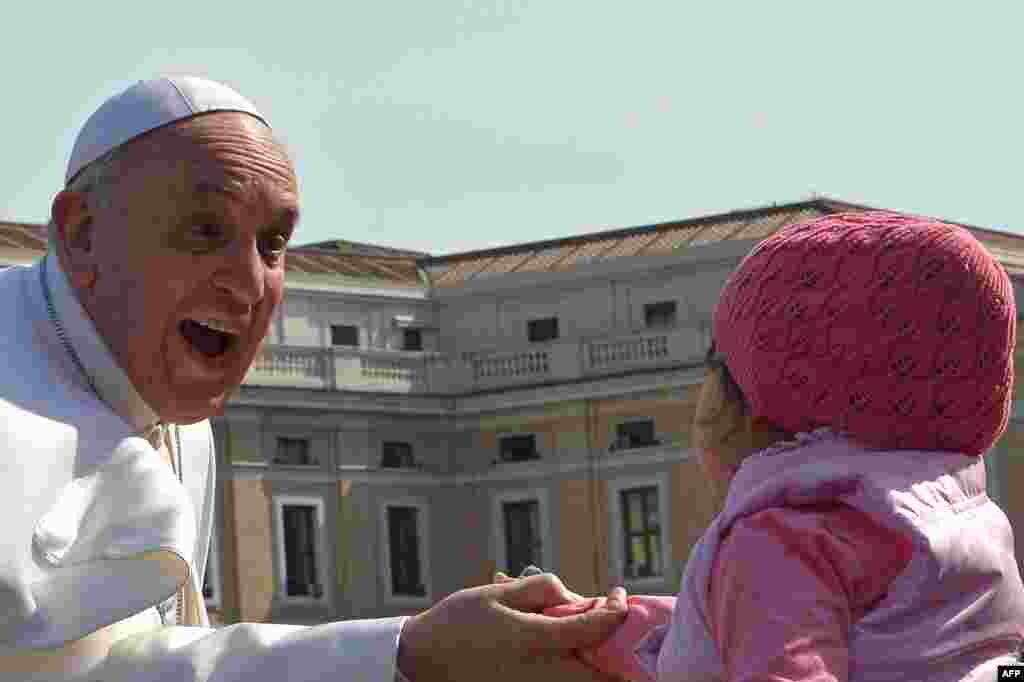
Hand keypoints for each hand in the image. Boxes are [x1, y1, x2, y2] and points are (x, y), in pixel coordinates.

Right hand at [397, 573, 628, 681]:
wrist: (422, 661)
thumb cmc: (458, 622)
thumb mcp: (498, 593)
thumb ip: (542, 589)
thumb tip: (575, 598)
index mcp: (536, 640)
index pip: (597, 629)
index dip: (617, 610)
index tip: (618, 595)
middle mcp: (542, 673)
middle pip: (603, 674)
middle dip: (617, 650)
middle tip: (612, 626)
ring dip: (599, 664)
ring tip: (591, 639)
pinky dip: (576, 672)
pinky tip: (569, 653)